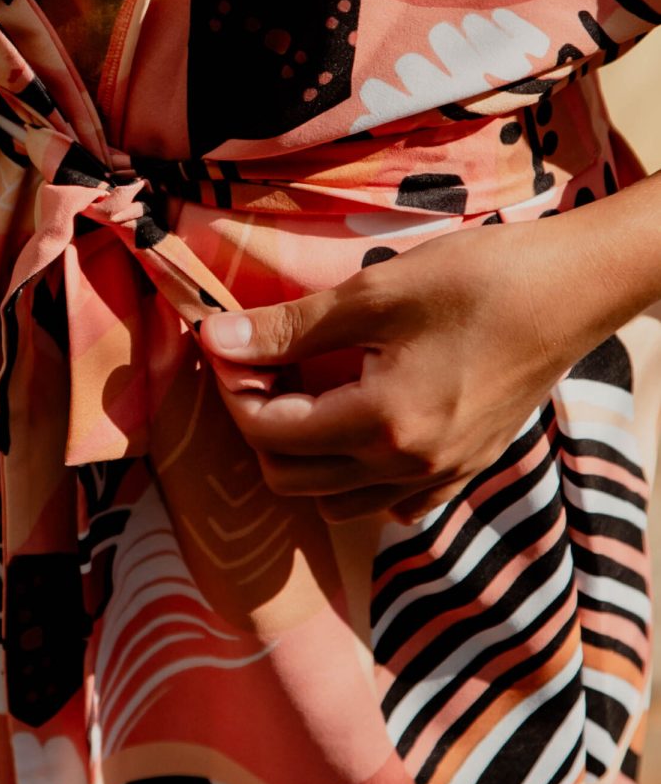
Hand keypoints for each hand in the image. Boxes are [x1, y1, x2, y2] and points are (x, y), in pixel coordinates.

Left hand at [199, 216, 605, 522]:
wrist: (568, 291)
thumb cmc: (475, 280)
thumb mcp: (373, 293)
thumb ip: (289, 328)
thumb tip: (215, 339)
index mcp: (384, 424)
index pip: (271, 432)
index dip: (234, 388)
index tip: (227, 346)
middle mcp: (409, 469)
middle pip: (291, 479)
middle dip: (258, 424)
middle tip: (257, 367)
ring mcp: (440, 479)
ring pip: (335, 502)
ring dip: (301, 456)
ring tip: (300, 392)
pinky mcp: (462, 472)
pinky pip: (387, 503)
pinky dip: (353, 477)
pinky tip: (354, 424)